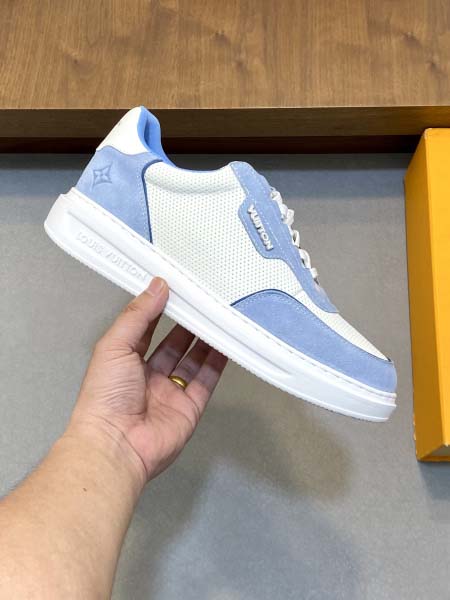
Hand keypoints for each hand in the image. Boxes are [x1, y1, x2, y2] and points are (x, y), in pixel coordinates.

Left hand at [68, 277, 226, 485]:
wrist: (116, 445)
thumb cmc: (105, 396)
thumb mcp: (114, 345)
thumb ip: (138, 315)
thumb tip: (157, 287)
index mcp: (125, 361)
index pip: (146, 329)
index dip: (160, 309)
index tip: (176, 290)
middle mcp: (148, 376)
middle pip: (173, 344)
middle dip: (187, 324)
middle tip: (203, 304)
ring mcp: (170, 392)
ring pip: (192, 361)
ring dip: (205, 340)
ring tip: (218, 318)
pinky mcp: (189, 407)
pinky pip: (206, 381)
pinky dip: (217, 363)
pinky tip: (226, 344)